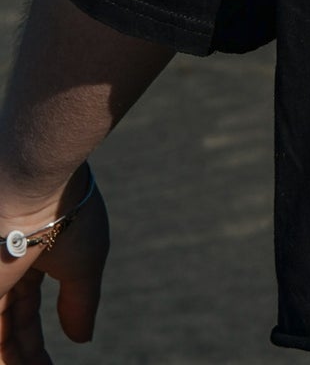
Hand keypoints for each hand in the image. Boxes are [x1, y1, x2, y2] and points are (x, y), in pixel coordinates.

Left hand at [0, 178, 107, 361]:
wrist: (36, 180)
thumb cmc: (67, 212)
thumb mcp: (84, 261)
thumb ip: (80, 302)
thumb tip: (81, 338)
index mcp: (28, 259)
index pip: (26, 314)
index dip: (35, 348)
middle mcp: (3, 272)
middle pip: (8, 330)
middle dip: (22, 358)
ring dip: (12, 358)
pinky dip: (4, 354)